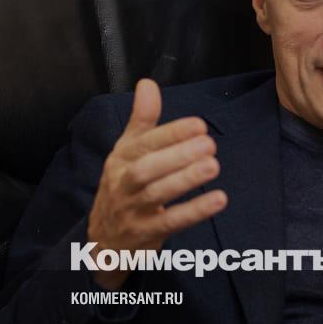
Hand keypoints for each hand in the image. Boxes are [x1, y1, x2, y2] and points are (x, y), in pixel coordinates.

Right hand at [87, 78, 227, 290]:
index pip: (143, 143)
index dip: (170, 133)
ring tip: (213, 166)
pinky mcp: (146, 233)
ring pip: (156, 194)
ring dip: (186, 180)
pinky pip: (170, 222)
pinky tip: (218, 199)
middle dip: (177, 155)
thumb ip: (141, 119)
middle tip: (209, 145)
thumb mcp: (127, 152)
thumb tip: (148, 83)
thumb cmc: (123, 187)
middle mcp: (123, 183)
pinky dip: (195, 211)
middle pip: (146, 168)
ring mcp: (133, 210)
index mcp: (120, 159)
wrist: (104, 240)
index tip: (198, 124)